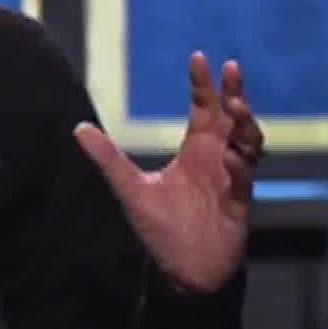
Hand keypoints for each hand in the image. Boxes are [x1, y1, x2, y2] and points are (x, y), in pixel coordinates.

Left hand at [73, 52, 263, 294]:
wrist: (184, 271)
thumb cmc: (161, 229)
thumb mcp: (131, 189)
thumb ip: (109, 159)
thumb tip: (78, 129)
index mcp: (196, 150)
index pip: (203, 107)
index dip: (203, 83)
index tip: (198, 57)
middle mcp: (217, 158)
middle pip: (233, 117)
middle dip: (235, 93)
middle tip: (232, 70)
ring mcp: (232, 178)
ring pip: (249, 141)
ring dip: (245, 124)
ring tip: (235, 110)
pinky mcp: (240, 202)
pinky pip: (245, 179)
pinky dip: (241, 167)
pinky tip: (233, 159)